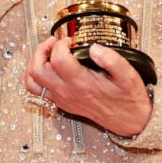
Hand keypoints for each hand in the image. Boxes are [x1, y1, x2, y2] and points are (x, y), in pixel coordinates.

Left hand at [25, 36, 150, 136]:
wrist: (129, 122)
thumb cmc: (128, 99)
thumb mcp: (129, 76)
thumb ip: (113, 60)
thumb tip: (95, 47)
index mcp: (82, 84)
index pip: (58, 59)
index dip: (61, 44)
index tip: (71, 40)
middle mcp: (68, 92)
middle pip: (37, 69)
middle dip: (41, 50)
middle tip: (54, 42)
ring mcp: (62, 99)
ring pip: (32, 81)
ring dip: (35, 63)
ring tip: (49, 52)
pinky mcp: (62, 103)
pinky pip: (38, 91)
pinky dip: (38, 75)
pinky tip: (51, 67)